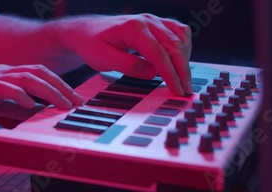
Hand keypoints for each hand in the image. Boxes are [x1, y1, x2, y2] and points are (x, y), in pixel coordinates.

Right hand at [0, 64, 82, 135]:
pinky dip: (19, 95)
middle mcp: (0, 73)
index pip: (39, 74)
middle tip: (77, 102)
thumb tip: (36, 112)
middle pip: (38, 72)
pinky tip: (31, 105)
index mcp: (5, 75)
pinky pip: (3, 88)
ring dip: (48, 91)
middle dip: (61, 86)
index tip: (74, 99)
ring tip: (62, 104)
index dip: (59, 85)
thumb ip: (15, 107)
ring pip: (25, 78)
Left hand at [55, 14, 191, 95]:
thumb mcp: (103, 59)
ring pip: (182, 37)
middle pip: (175, 45)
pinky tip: (178, 63)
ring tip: (181, 79)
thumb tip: (153, 73)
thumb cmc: (92, 45)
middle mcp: (147, 20)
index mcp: (133, 28)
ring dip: (185, 59)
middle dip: (182, 70)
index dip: (170, 74)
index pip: (159, 53)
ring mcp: (154, 20)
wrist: (86, 32)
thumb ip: (128, 66)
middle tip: (185, 90)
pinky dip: (183, 48)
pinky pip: (180, 32)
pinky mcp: (158, 23)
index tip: (176, 90)